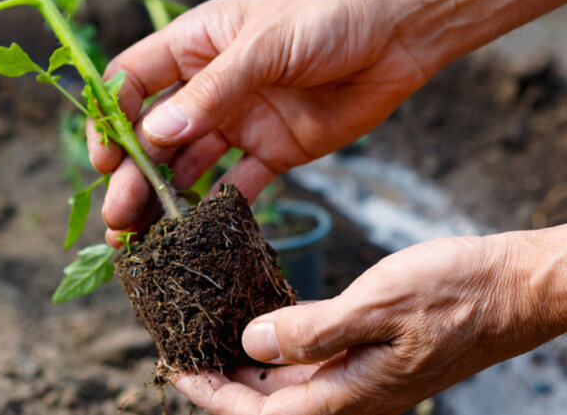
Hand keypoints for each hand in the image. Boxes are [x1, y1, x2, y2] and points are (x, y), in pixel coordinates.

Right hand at [89, 0, 431, 244]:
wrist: (403, 31)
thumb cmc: (332, 13)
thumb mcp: (266, 43)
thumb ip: (212, 90)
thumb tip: (155, 134)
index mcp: (197, 46)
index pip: (134, 82)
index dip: (112, 118)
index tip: (105, 157)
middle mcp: (211, 87)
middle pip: (155, 134)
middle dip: (133, 174)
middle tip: (118, 215)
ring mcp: (242, 120)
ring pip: (189, 165)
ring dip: (165, 197)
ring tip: (146, 235)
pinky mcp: (275, 150)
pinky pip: (240, 184)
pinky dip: (219, 207)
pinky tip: (200, 230)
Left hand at [172, 231, 566, 414]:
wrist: (514, 287)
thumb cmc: (457, 294)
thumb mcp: (378, 305)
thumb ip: (312, 331)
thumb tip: (250, 344)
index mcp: (350, 394)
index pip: (261, 413)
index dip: (213, 393)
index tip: (176, 369)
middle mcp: (352, 394)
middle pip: (268, 402)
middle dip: (223, 380)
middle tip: (186, 348)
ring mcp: (363, 377)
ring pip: (288, 383)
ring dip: (248, 364)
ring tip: (213, 336)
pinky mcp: (371, 355)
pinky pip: (313, 361)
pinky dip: (281, 347)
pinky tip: (264, 323)